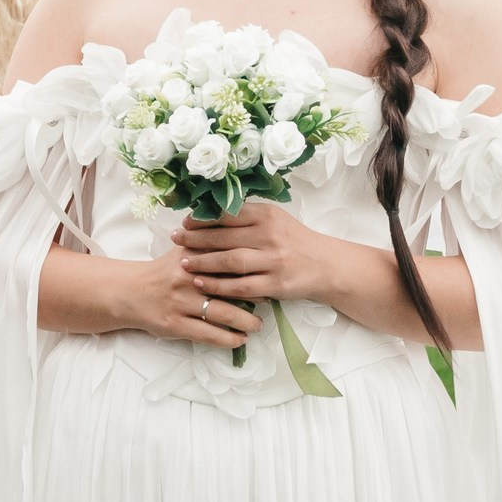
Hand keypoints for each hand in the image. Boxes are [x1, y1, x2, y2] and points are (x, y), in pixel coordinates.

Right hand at [116, 244, 261, 347]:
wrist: (131, 292)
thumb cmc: (165, 271)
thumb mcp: (184, 251)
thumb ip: (210, 242)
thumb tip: (245, 236)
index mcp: (192, 255)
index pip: (228, 259)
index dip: (251, 267)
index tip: (268, 272)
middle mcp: (187, 278)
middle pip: (229, 286)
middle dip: (254, 295)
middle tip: (271, 299)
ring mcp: (181, 302)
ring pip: (222, 313)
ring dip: (245, 321)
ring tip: (258, 325)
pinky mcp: (175, 324)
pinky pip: (208, 334)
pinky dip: (228, 339)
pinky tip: (240, 339)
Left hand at [173, 201, 341, 306]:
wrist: (326, 265)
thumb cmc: (294, 241)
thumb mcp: (275, 220)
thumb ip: (247, 217)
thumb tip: (209, 215)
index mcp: (268, 216)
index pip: (228, 215)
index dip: (203, 219)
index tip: (185, 222)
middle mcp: (270, 236)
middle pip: (224, 238)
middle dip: (196, 239)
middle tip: (175, 240)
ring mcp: (274, 261)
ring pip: (230, 261)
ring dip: (203, 262)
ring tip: (183, 262)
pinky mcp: (276, 284)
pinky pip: (241, 286)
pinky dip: (219, 285)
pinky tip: (201, 284)